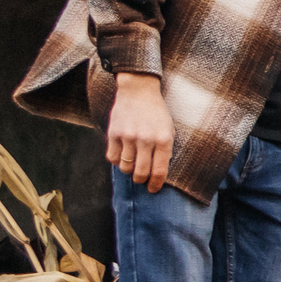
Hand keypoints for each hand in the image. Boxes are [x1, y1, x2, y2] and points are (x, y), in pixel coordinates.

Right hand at [106, 73, 173, 190]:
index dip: (155, 184)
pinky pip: (112, 158)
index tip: (153, 189)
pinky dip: (117, 162)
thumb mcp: (169, 130)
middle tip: (141, 179)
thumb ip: (164, 151)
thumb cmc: (156, 114)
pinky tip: (122, 156)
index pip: (159, 171)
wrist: (138, 92)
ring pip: (125, 167)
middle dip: (141, 180)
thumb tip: (157, 174)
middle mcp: (146, 140)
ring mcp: (128, 137)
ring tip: (132, 164)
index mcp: (164, 140)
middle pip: (140, 173)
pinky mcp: (113, 133)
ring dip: (129, 170)